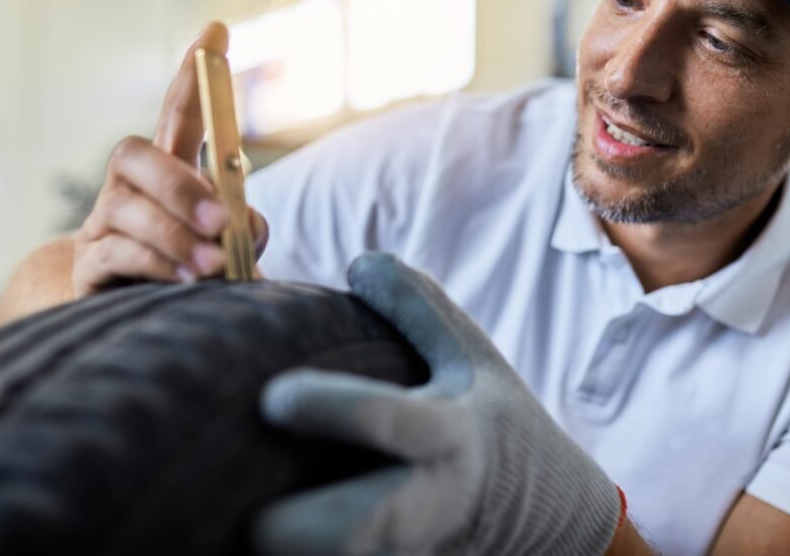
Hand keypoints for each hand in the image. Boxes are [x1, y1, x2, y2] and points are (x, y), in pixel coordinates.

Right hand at [72, 23, 267, 297]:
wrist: (136, 328)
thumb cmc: (194, 277)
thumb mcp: (230, 251)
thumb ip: (244, 230)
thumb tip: (246, 222)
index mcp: (167, 177)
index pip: (176, 118)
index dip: (194, 78)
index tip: (216, 31)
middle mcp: (128, 191)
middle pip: (133, 155)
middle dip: (178, 183)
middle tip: (220, 218)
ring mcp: (103, 226)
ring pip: (126, 208)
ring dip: (175, 233)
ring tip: (214, 264)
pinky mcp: (90, 267)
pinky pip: (116, 254)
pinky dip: (156, 264)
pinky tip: (186, 281)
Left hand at [255, 253, 622, 555]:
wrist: (553, 516)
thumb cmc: (501, 425)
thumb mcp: (474, 357)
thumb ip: (418, 306)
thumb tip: (357, 261)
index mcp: (449, 436)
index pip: (387, 424)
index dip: (326, 408)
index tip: (273, 396)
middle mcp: (426, 504)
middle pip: (343, 538)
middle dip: (277, 528)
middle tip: (236, 492)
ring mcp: (410, 552)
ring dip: (277, 550)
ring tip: (238, 509)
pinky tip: (269, 529)